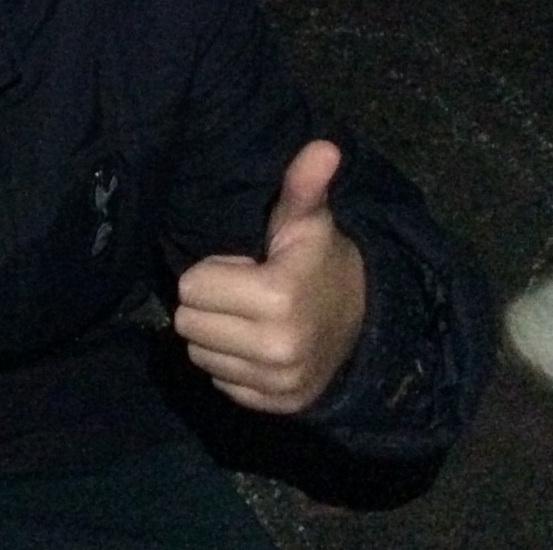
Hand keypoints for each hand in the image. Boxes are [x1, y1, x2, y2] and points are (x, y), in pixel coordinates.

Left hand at [174, 140, 365, 413]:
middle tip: (243, 293)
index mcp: (277, 297)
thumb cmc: (321, 263)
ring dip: (215, 336)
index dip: (213, 271)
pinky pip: (218, 383)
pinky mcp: (274, 405)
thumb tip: (322, 146)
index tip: (246, 267)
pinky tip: (257, 346)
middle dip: (207, 303)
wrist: (365, 325)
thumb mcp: (308, 222)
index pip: (191, 286)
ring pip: (197, 355)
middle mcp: (276, 348)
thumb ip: (303, 186)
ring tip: (250, 318)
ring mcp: (276, 383)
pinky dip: (230, 365)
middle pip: (187, 323)